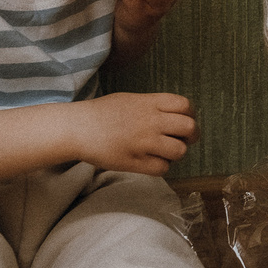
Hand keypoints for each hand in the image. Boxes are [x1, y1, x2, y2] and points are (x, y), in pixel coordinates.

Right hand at [75, 91, 196, 175]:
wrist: (77, 128)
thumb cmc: (101, 113)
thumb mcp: (130, 100)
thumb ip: (153, 106)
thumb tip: (175, 116)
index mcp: (149, 103)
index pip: (186, 106)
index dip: (190, 115)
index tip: (184, 122)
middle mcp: (151, 121)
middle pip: (189, 128)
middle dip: (190, 136)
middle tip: (182, 140)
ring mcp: (144, 142)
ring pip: (180, 151)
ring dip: (175, 153)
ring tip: (163, 152)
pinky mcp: (135, 162)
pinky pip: (163, 168)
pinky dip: (160, 167)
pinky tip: (150, 161)